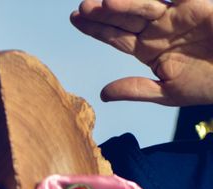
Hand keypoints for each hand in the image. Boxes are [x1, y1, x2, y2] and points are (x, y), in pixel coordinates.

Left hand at [71, 0, 212, 104]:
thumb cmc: (210, 84)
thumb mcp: (168, 92)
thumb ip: (136, 90)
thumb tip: (103, 94)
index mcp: (148, 48)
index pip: (116, 36)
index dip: (96, 28)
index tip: (75, 19)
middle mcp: (158, 29)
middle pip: (125, 18)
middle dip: (104, 13)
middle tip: (82, 9)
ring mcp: (177, 15)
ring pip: (145, 4)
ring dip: (126, 2)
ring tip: (104, 3)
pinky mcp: (197, 5)